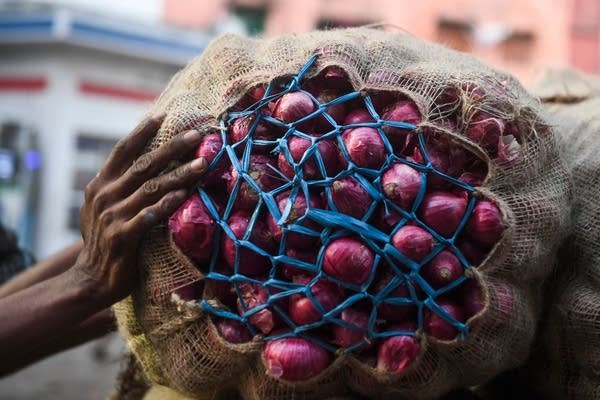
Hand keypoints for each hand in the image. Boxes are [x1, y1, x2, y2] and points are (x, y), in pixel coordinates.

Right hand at [72, 113, 206, 306]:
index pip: (123, 151)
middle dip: (172, 147)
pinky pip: (148, 216)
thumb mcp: (106, 207)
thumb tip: (148, 161)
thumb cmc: (106, 240)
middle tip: (197, 134)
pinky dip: (166, 204)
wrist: (91, 279)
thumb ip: (121, 185)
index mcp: (101, 184)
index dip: (143, 132)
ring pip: (151, 188)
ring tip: (203, 163)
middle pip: (143, 164)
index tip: (164, 114)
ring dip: (179, 174)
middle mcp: (104, 195)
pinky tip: (184, 195)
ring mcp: (112, 216)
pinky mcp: (122, 237)